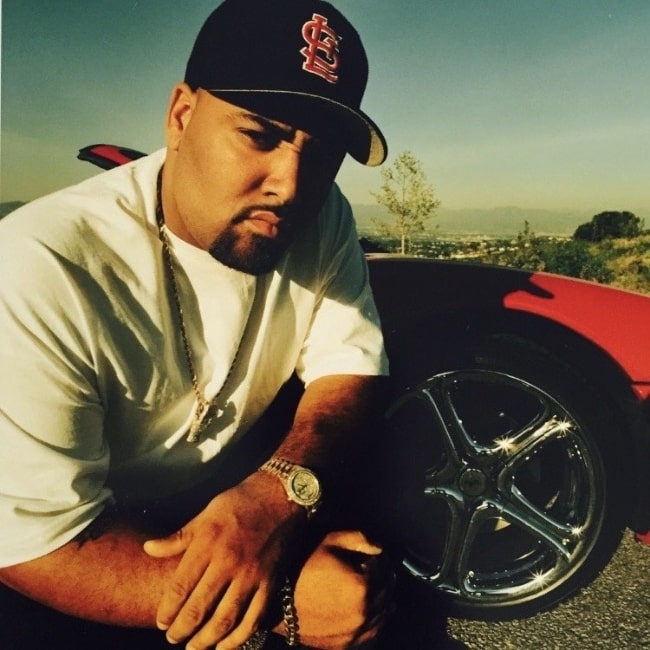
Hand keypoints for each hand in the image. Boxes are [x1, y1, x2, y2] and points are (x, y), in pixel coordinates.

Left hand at [144, 473, 300, 648]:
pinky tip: (227, 646)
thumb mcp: (206, 513)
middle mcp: (228, 562)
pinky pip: (254, 618)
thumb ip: (179, 537)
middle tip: (173, 638)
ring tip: (194, 648)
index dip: (167, 610)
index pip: (180, 587)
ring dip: (207, 640)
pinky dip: (239, 637)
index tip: (161, 622)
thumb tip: (148, 548)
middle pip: (199, 608)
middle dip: (182, 629)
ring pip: (225, 619)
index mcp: (208, 544)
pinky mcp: (271, 582)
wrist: (282, 496)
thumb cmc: (240, 502)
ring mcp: (251, 575)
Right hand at [291, 530, 395, 648]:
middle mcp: (363, 614)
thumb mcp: (330, 541)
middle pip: (387, 591)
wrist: (275, 599)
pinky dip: (373, 619)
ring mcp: (354, 633)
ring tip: (368, 586)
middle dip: (382, 577)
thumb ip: (360, 539)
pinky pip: (371, 632)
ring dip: (380, 598)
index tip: (371, 553)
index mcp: (362, 586)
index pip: (385, 567)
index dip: (379, 557)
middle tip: (371, 567)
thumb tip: (381, 548)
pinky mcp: (344, 646)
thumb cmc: (302, 565)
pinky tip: (365, 608)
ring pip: (383, 614)